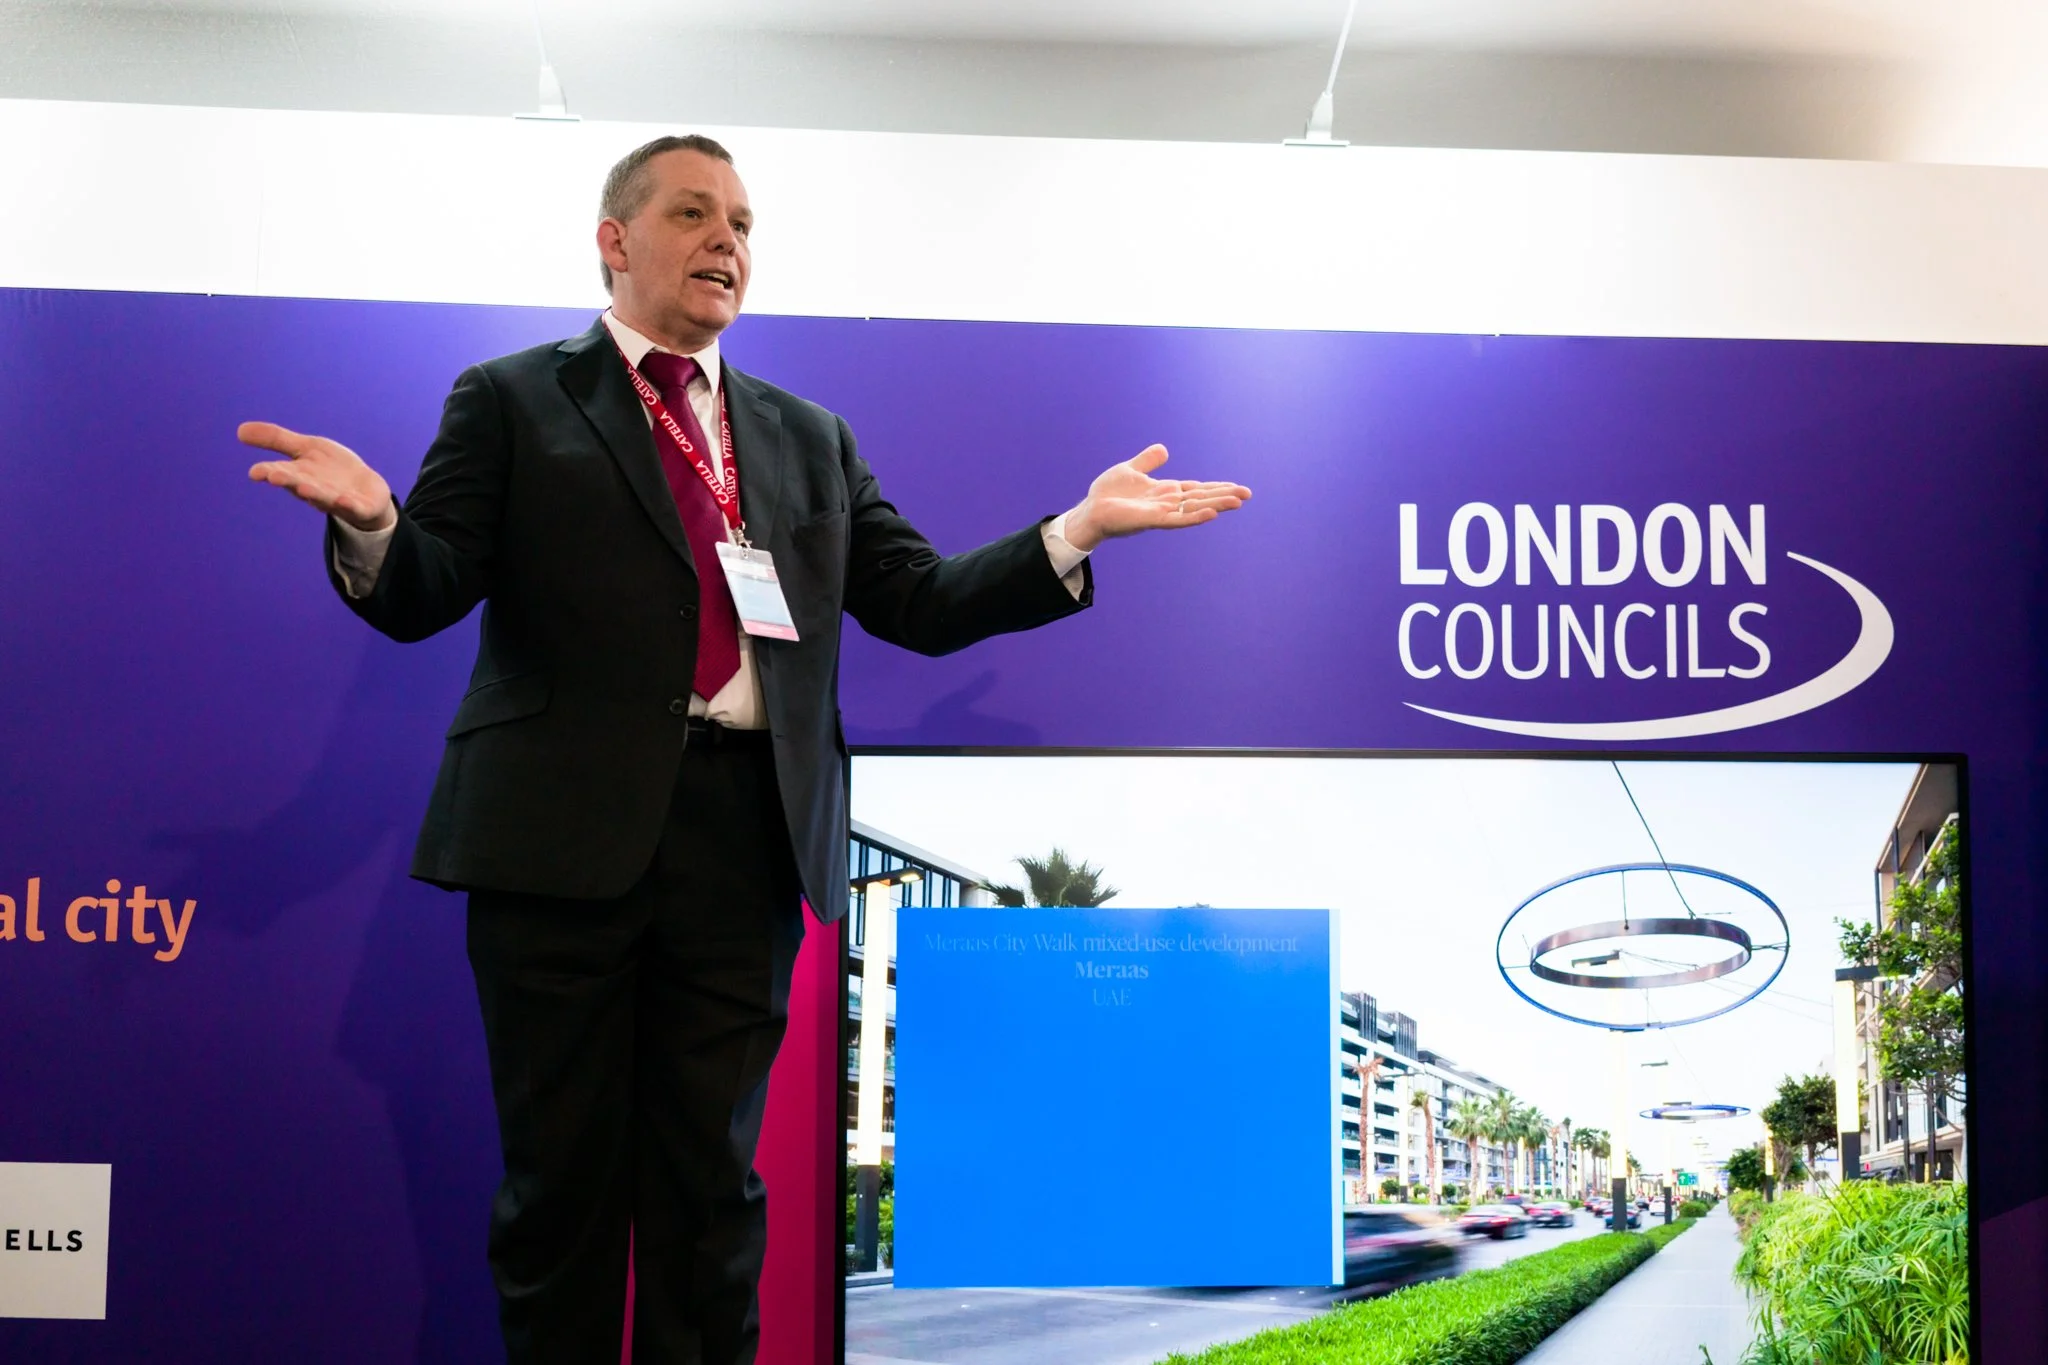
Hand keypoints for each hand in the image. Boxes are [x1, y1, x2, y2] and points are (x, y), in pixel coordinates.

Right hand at [240, 422, 395, 531]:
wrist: (368, 491)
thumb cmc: (332, 470)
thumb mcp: (306, 448)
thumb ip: (276, 440)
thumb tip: (239, 430)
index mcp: (299, 474)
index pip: (280, 471)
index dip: (268, 471)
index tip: (255, 472)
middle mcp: (314, 488)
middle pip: (298, 484)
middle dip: (287, 480)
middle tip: (273, 476)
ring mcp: (336, 499)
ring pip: (323, 497)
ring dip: (313, 493)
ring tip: (303, 488)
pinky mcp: (359, 506)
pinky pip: (354, 507)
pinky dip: (348, 504)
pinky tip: (343, 500)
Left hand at [1061, 445, 1249, 551]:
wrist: (1090, 510)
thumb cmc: (1107, 494)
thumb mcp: (1130, 470)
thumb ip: (1148, 461)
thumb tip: (1164, 449)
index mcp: (1165, 491)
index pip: (1196, 489)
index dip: (1216, 487)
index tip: (1236, 487)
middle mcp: (1167, 503)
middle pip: (1201, 498)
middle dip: (1224, 495)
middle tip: (1248, 494)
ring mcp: (1161, 512)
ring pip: (1194, 508)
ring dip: (1217, 504)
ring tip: (1238, 502)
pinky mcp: (1152, 520)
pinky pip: (1178, 519)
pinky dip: (1195, 516)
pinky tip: (1212, 513)